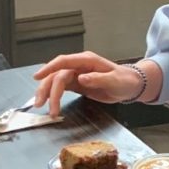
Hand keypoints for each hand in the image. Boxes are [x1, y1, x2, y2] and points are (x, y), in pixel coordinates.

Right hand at [30, 52, 147, 116]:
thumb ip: (98, 79)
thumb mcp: (114, 80)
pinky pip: (61, 88)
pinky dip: (53, 96)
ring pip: (55, 82)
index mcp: (86, 61)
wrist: (130, 86)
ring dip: (47, 93)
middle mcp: (78, 66)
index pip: (63, 62)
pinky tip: (49, 104)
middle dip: (47, 88)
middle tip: (41, 104)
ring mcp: (76, 75)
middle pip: (56, 74)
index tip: (37, 77)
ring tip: (42, 107)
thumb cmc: (124, 81)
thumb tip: (81, 78)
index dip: (49, 68)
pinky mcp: (76, 84)